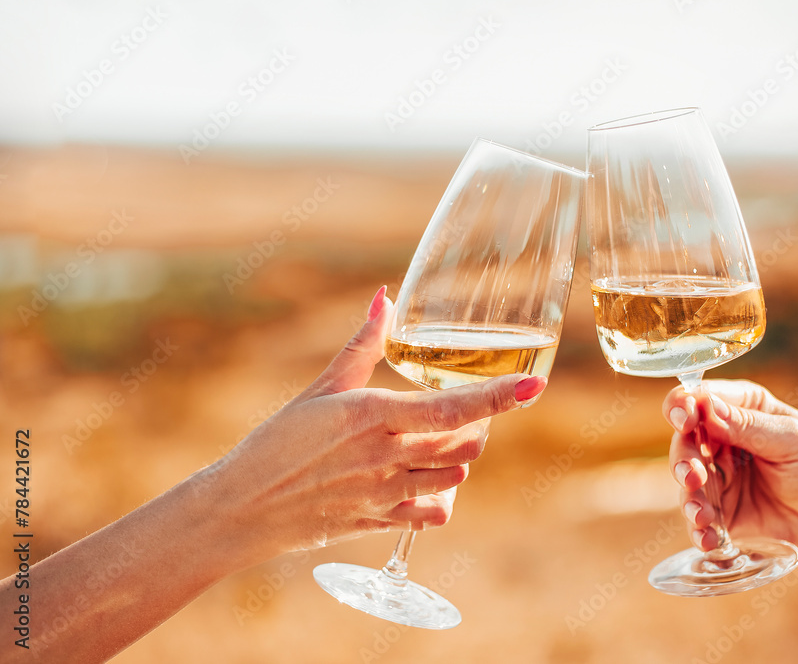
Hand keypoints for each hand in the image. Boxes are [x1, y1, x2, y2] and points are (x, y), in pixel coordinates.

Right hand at [204, 287, 545, 560]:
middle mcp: (387, 458)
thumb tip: (386, 299)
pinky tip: (425, 483)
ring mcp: (386, 494)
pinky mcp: (379, 521)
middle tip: (465, 411)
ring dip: (460, 459)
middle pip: (465, 445)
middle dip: (479, 426)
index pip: (452, 408)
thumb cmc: (275, 443)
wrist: (240, 509)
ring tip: (439, 444)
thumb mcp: (319, 388)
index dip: (498, 396)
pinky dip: (440, 498)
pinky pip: (432, 514)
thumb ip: (361, 345)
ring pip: (455, 478)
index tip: (534, 384)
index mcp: (374, 416)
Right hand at [665, 379, 797, 564]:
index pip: (700, 399)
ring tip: (702, 515)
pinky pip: (699, 520)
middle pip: (685, 441)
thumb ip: (748, 425)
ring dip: (689, 497)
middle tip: (691, 475)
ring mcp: (718, 478)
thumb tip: (708, 407)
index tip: (684, 419)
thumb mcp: (791, 439)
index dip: (684, 405)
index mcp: (741, 409)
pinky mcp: (721, 514)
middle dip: (683, 458)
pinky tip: (709, 538)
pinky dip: (699, 529)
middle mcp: (722, 440)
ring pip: (686, 482)